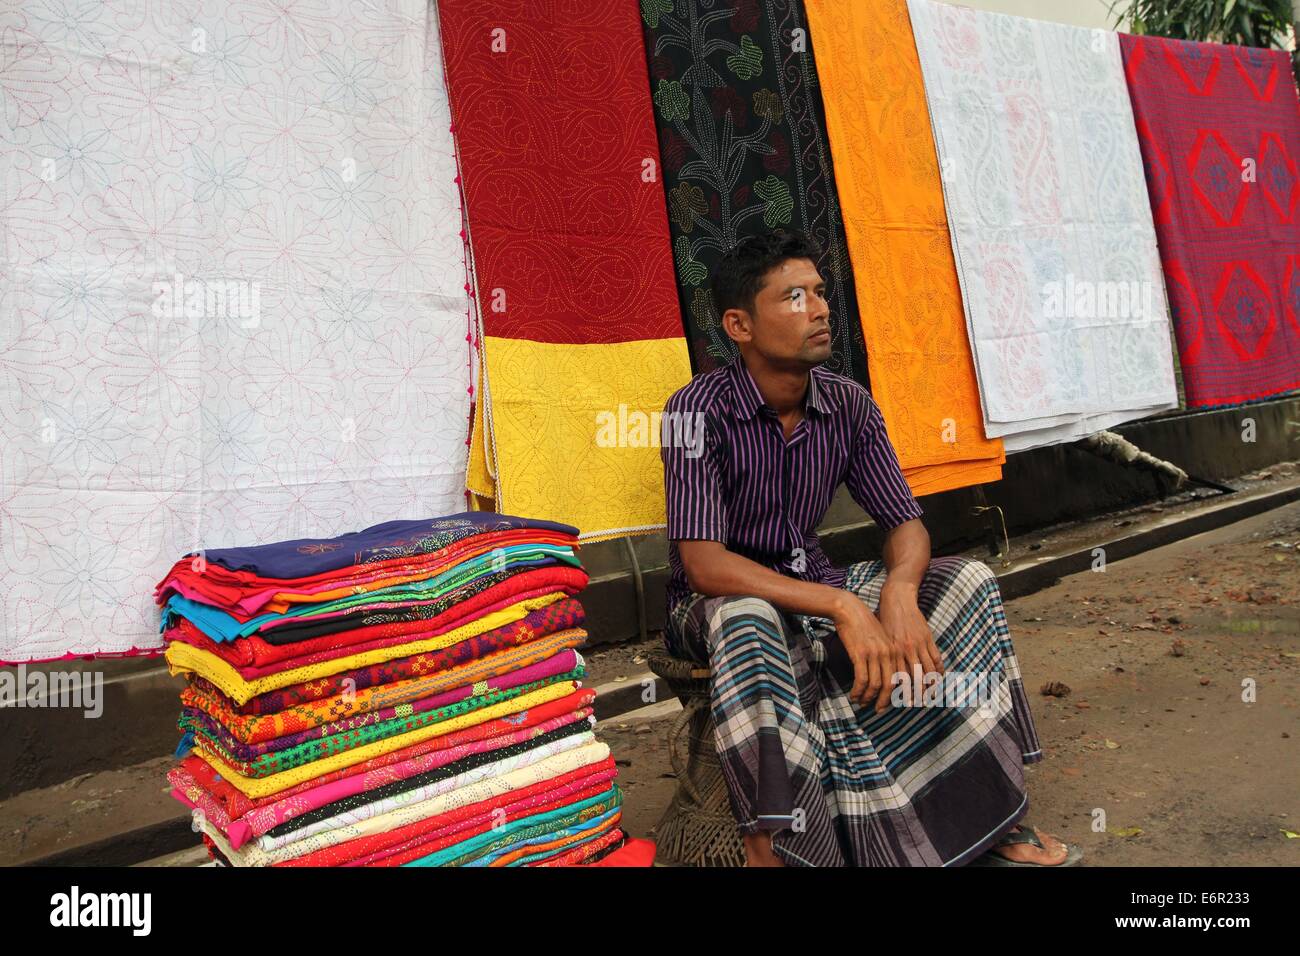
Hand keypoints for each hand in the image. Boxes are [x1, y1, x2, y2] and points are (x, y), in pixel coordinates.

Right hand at [830, 596, 898, 713]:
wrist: (849, 609)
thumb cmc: (864, 623)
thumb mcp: (880, 638)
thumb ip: (886, 654)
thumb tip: (885, 674)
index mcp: (896, 650)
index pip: (902, 678)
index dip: (898, 694)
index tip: (891, 703)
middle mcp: (888, 653)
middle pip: (891, 685)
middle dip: (885, 701)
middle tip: (878, 709)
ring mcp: (875, 654)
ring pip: (876, 685)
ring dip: (868, 698)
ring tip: (862, 703)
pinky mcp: (860, 654)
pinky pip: (861, 679)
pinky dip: (858, 691)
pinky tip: (853, 695)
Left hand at [877, 584, 944, 696]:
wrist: (897, 599)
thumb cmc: (884, 619)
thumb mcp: (881, 638)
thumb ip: (884, 654)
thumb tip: (880, 672)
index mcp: (892, 651)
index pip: (898, 677)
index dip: (899, 691)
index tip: (899, 702)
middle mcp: (905, 650)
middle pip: (913, 678)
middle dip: (916, 693)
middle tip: (917, 704)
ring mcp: (918, 644)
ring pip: (927, 671)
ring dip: (930, 686)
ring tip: (930, 697)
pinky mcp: (928, 638)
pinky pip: (936, 658)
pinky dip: (939, 670)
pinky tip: (939, 679)